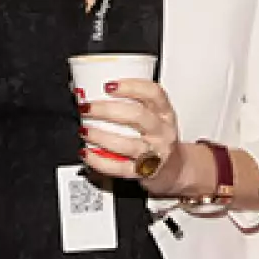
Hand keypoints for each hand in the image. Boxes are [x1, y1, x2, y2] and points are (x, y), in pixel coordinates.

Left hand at [79, 77, 185, 193]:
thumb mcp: (155, 117)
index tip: (108, 85)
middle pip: (138, 116)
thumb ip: (134, 104)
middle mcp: (162, 132)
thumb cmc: (158, 139)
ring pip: (128, 144)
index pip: (153, 93)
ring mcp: (154, 153)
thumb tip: (96, 94)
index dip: (131, 86)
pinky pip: (119, 167)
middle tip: (87, 108)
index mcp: (165, 113)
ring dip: (101, 136)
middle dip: (107, 110)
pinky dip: (100, 160)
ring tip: (84, 131)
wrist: (174, 170)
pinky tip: (87, 154)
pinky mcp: (144, 173)